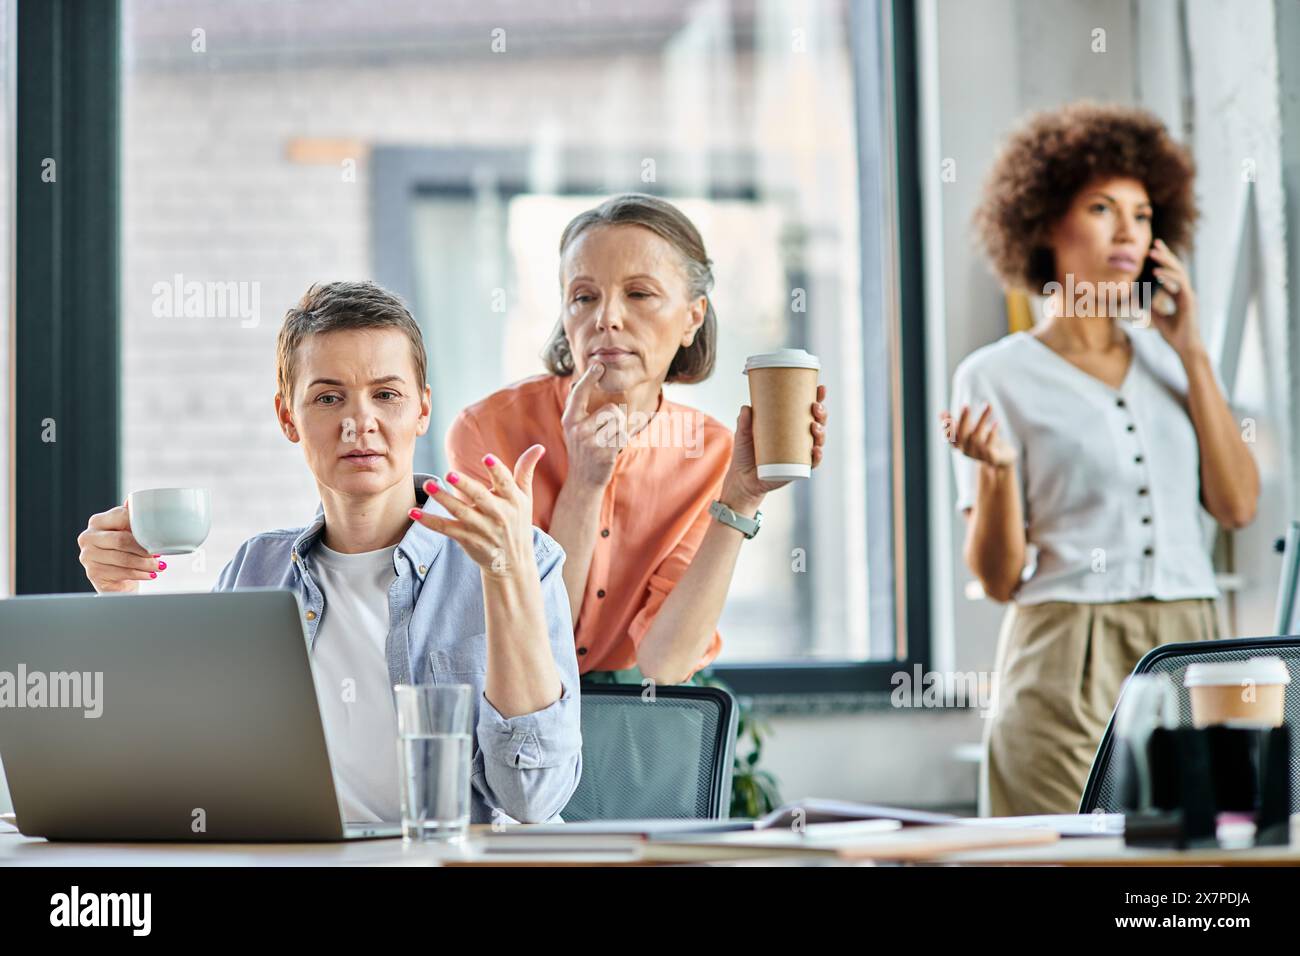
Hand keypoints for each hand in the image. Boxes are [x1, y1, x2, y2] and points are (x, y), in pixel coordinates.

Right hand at [77, 499, 165, 592]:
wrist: (118, 579)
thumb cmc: (126, 551)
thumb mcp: (130, 532)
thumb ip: (132, 517)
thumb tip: (132, 500)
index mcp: (97, 521)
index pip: (120, 517)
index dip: (141, 526)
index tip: (157, 534)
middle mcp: (88, 537)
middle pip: (121, 540)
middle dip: (144, 548)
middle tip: (159, 554)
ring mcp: (87, 556)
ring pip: (123, 559)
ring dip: (145, 564)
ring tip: (159, 566)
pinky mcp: (92, 573)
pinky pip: (121, 573)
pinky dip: (140, 574)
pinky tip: (150, 575)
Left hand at [410, 445, 545, 577]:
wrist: (513, 563)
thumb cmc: (518, 524)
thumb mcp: (525, 499)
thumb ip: (525, 472)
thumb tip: (538, 447)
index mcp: (513, 501)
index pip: (505, 483)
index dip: (497, 471)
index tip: (487, 458)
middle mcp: (498, 515)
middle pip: (480, 497)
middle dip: (465, 485)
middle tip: (450, 473)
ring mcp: (481, 528)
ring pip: (460, 512)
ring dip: (443, 498)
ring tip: (429, 485)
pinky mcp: (466, 539)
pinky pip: (445, 529)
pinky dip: (429, 522)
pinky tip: (414, 513)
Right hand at [560, 362, 626, 489]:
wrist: (583, 480)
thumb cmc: (583, 450)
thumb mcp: (575, 428)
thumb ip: (578, 408)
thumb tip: (575, 382)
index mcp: (570, 419)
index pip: (579, 393)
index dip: (590, 378)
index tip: (599, 365)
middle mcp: (577, 428)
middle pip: (612, 409)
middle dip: (617, 418)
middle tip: (606, 432)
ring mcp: (590, 441)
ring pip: (620, 423)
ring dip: (619, 430)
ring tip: (608, 441)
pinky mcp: (603, 453)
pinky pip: (624, 436)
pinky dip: (623, 441)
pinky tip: (611, 450)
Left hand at [723, 384, 828, 507]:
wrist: (742, 479)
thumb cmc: (745, 453)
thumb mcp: (743, 434)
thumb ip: (744, 421)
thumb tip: (747, 408)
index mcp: (789, 425)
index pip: (807, 410)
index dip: (818, 398)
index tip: (820, 388)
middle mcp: (798, 438)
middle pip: (818, 423)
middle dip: (821, 414)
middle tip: (815, 407)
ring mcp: (799, 453)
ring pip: (818, 441)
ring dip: (821, 433)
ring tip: (814, 427)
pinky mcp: (797, 469)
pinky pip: (812, 463)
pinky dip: (816, 456)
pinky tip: (815, 450)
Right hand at [939, 403, 1016, 467]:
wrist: (1002, 459)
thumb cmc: (983, 442)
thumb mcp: (970, 432)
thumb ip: (958, 424)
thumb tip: (941, 412)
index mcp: (959, 445)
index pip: (949, 435)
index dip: (946, 425)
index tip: (944, 412)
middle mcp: (966, 451)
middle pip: (962, 436)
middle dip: (963, 420)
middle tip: (966, 406)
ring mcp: (978, 456)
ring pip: (976, 438)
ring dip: (982, 420)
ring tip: (989, 405)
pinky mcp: (991, 458)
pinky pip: (989, 446)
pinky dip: (992, 433)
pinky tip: (996, 422)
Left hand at [1146, 238, 1202, 358]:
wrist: (1185, 347)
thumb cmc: (1174, 335)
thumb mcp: (1157, 318)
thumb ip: (1151, 307)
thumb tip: (1139, 300)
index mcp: (1179, 295)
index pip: (1171, 273)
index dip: (1163, 262)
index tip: (1153, 251)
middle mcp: (1185, 292)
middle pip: (1176, 268)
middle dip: (1166, 255)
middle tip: (1155, 243)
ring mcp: (1188, 295)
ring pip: (1179, 272)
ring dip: (1166, 261)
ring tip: (1154, 253)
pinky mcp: (1189, 301)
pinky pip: (1179, 285)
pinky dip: (1168, 277)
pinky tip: (1157, 272)